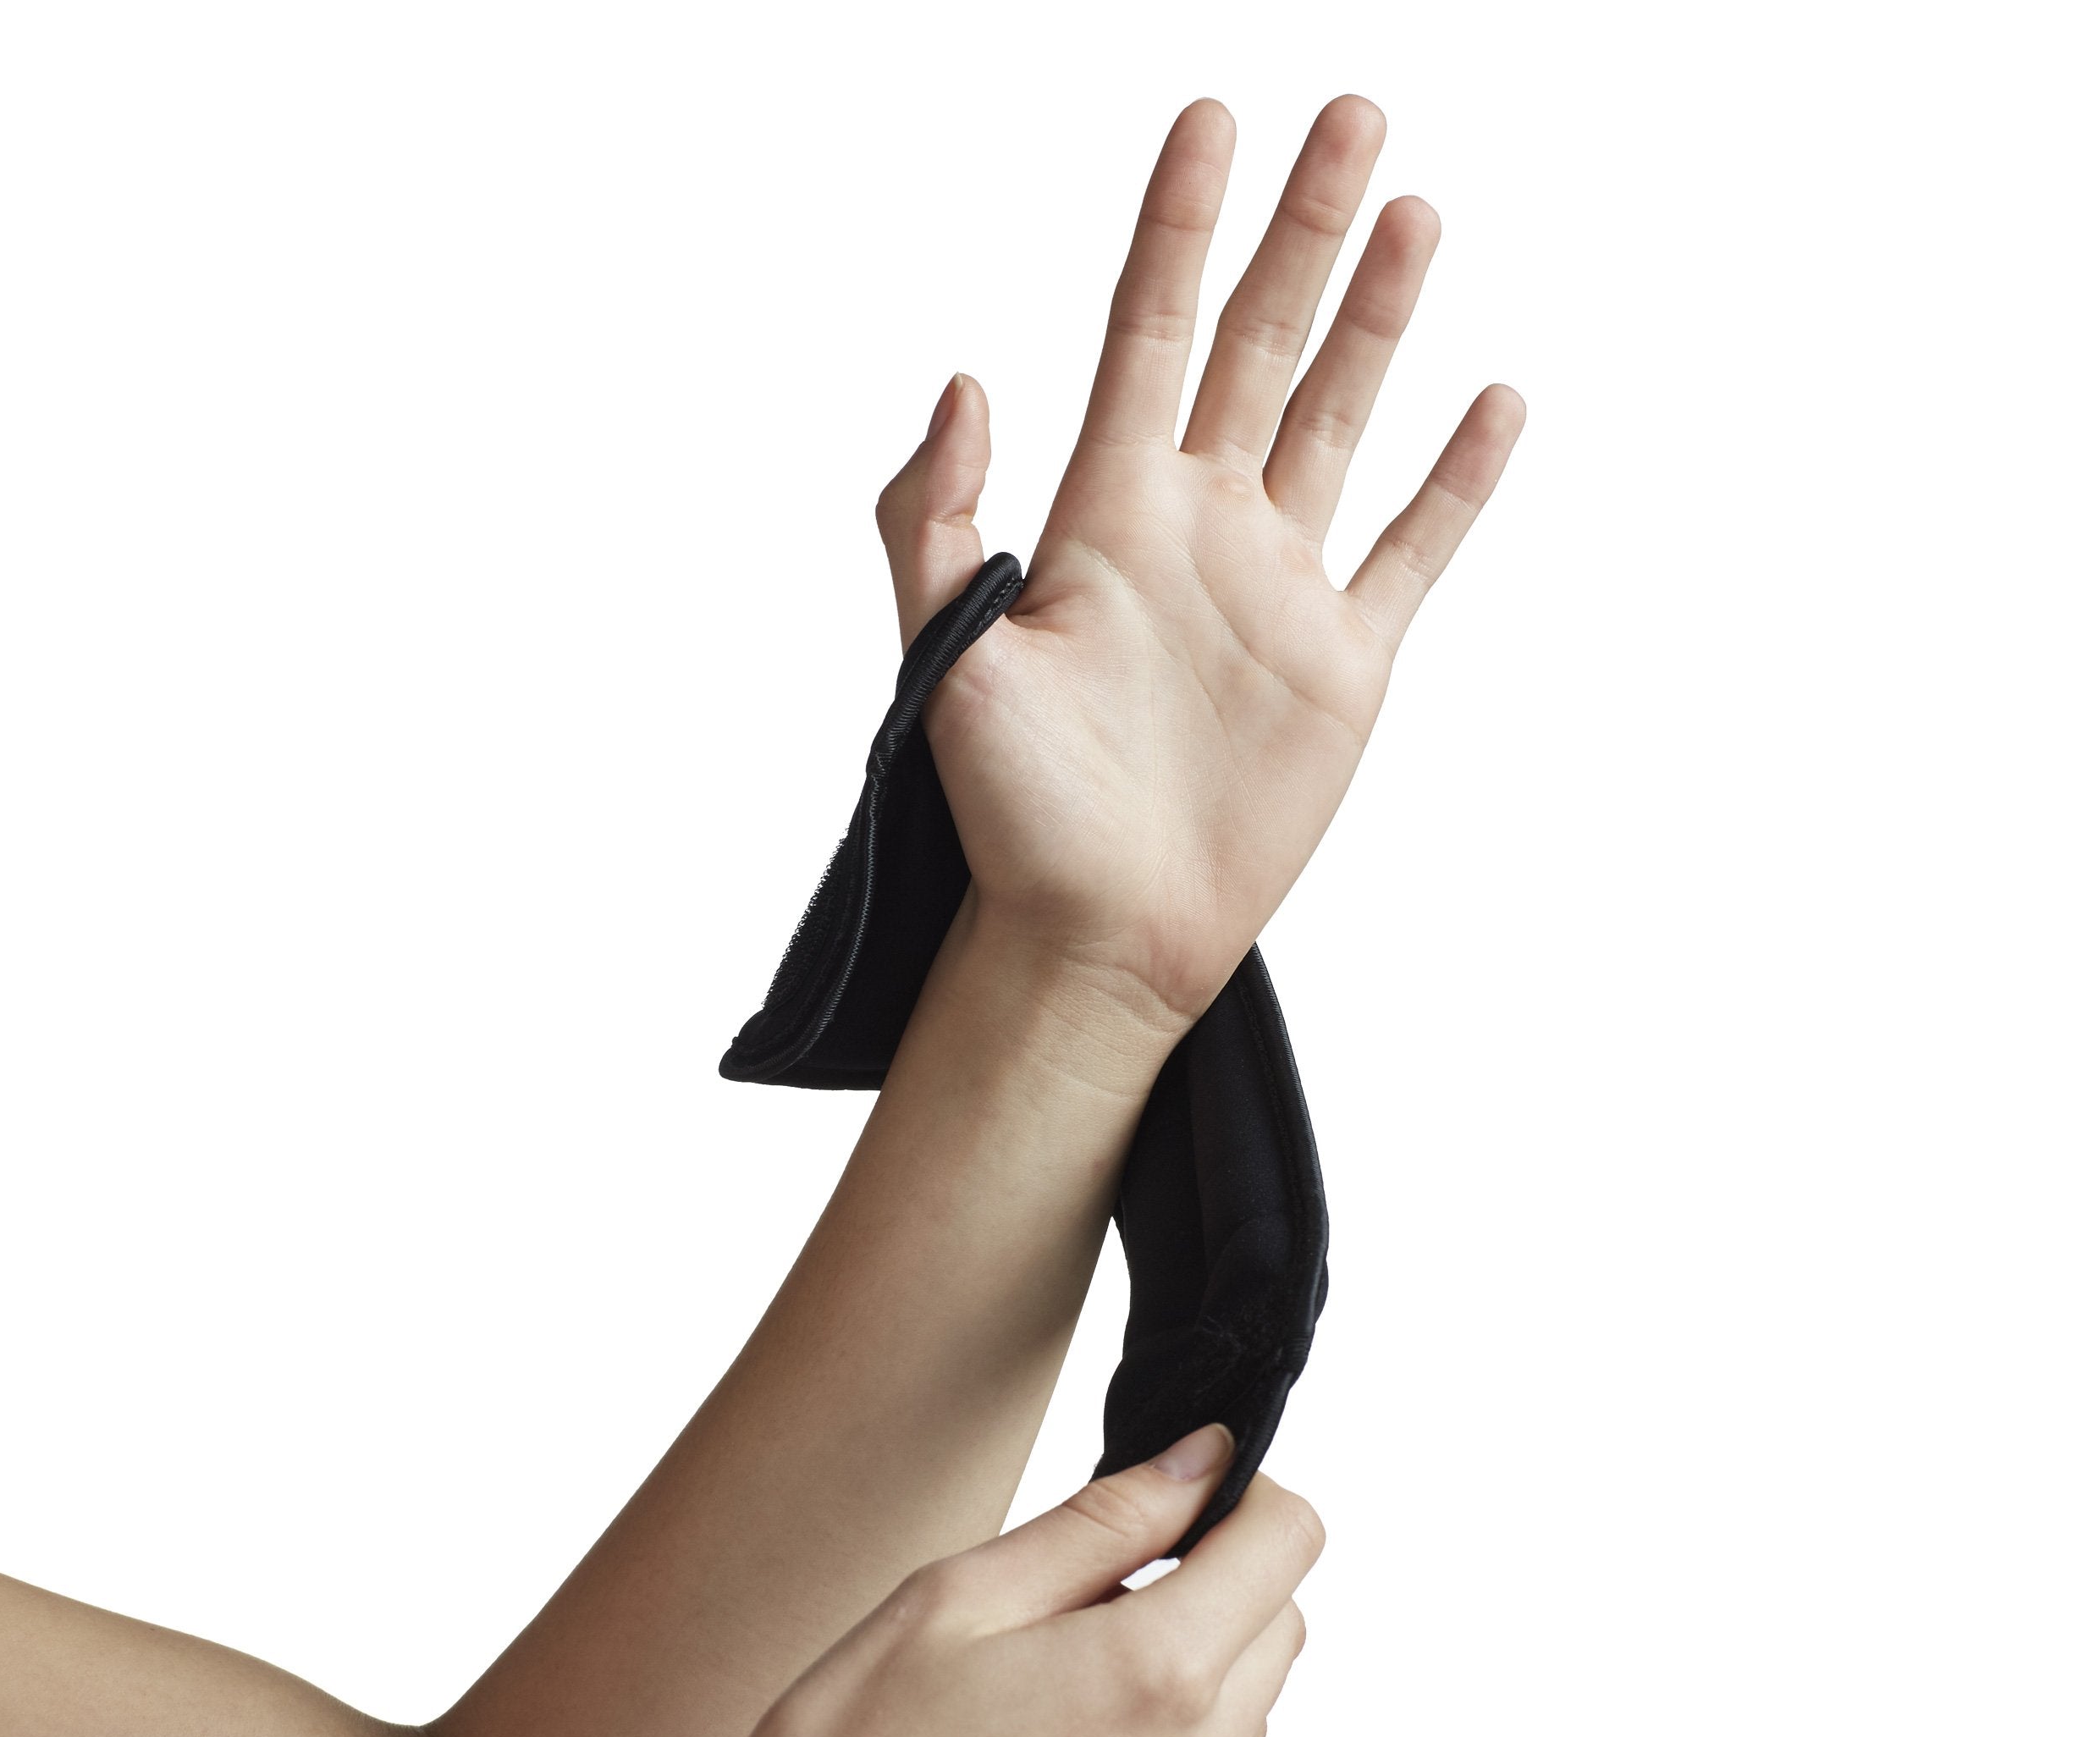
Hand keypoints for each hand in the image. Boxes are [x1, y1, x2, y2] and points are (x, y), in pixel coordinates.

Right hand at [669, 1421, 1321, 1736]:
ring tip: (1041, 1694)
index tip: (1179, 1501)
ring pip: (1234, 1726)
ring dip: (1177, 1684)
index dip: (1245, 1497)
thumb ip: (1109, 1518)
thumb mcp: (965, 1591)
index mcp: (1159, 1673)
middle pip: (1278, 1632)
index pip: (1291, 1542)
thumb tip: (1207, 1459)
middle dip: (1215, 1588)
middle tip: (1088, 1595)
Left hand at [873, 95, 1525, 1029]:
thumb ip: (933, 519)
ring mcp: (1280, 590)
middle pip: (1259, 344)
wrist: (1097, 932)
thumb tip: (965, 381)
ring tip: (1412, 211)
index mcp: (1106, 512)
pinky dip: (1458, 482)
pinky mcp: (1347, 663)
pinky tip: (1493, 401)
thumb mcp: (940, 659)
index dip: (1178, 227)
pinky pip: (1416, 550)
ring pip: (1341, 419)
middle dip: (1301, 229)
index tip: (1208, 119)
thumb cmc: (1010, 812)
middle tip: (1349, 114)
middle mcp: (1200, 528)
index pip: (1149, 332)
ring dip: (1378, 319)